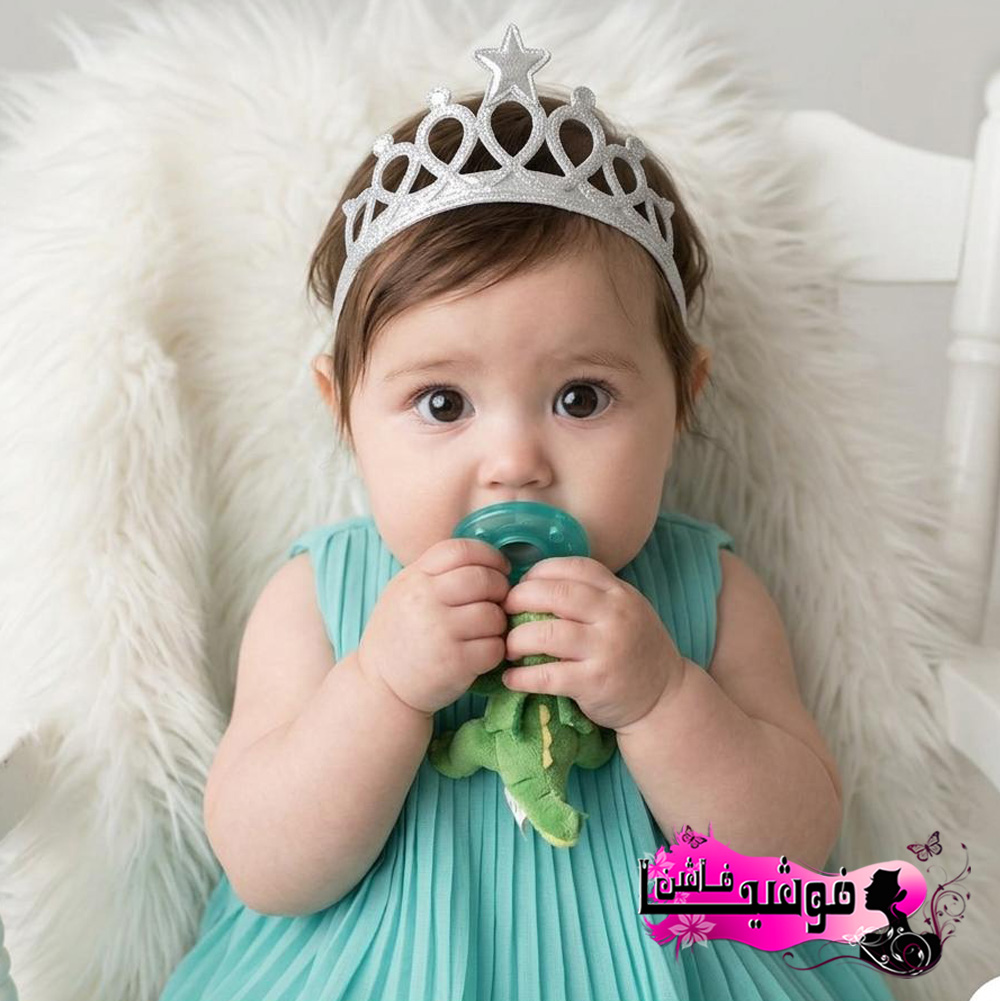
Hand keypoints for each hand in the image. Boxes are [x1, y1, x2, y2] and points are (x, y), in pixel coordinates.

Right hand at [357, 537, 511, 716]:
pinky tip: (482, 653)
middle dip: (500, 589)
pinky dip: (495, 650)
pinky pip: (494, 647)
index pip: (460, 550)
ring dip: (498, 623)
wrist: (379, 687)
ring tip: (486, 631)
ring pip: (493, 614)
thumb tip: (484, 561)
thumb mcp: (404, 593)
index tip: (499, 568)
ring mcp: (440, 631)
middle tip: (498, 601)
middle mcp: (424, 600)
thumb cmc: (399, 636)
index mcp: (414, 578)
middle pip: (483, 579)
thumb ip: (436, 574)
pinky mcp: (455, 663)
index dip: (489, 556)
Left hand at [500, 556, 682, 730]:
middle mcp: (615, 615)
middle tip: (503, 613)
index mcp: (618, 592)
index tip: (520, 586)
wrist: (665, 696)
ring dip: (516, 640)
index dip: (538, 573)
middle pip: (554, 594)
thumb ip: (590, 594)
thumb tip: (533, 584)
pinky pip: (548, 676)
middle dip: (519, 600)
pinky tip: (511, 678)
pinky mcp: (595, 682)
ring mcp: (606, 649)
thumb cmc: (634, 648)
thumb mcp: (623, 609)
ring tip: (507, 647)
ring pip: (546, 634)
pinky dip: (522, 677)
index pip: (571, 567)